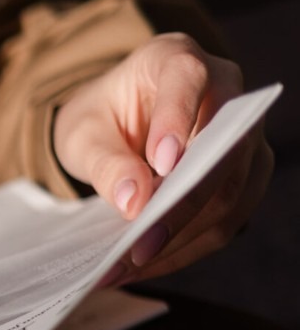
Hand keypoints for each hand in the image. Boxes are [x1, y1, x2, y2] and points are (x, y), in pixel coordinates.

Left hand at [53, 32, 272, 282]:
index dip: (178, 120)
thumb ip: (105, 160)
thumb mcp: (83, 131)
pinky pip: (227, 219)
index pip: (189, 81)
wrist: (119, 120)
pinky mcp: (244, 176)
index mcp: (177, 60)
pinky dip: (186, 248)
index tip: (160, 163)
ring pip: (232, 194)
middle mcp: (226, 92)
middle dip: (178, 209)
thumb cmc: (102, 116)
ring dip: (181, 240)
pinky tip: (144, 266)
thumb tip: (133, 203)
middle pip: (222, 153)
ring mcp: (243, 136)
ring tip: (126, 269)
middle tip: (134, 250)